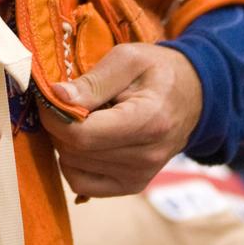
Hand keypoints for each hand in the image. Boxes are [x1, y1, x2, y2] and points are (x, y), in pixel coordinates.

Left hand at [41, 42, 202, 196]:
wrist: (194, 96)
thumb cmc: (158, 71)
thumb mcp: (128, 59)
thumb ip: (93, 81)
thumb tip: (57, 96)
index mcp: (147, 122)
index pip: (81, 135)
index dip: (53, 117)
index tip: (49, 96)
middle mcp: (145, 158)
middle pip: (74, 152)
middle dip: (57, 126)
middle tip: (66, 102)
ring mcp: (140, 177)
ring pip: (73, 168)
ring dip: (65, 142)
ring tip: (83, 118)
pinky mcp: (132, 186)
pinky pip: (82, 183)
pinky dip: (73, 162)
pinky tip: (86, 139)